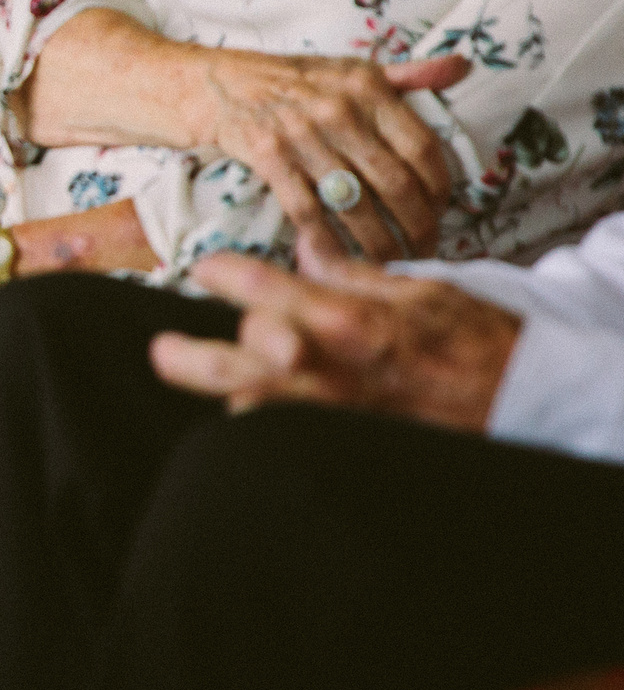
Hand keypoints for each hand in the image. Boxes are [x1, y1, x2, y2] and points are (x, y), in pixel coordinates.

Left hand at [150, 238, 518, 430]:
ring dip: (231, 391)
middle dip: (188, 357)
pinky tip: (257, 412)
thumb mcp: (421, 288)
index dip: (221, 274)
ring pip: (253, 407)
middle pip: (235, 363)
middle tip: (161, 349)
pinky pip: (288, 437)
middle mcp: (330, 368)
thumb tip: (307, 248)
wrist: (528, 399)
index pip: (259, 289)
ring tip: (210, 379)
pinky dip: (265, 424)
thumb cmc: (478, 340)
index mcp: (346, 319)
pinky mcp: (345, 441)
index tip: (204, 268)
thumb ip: (352, 272)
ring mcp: (334, 412)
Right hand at [186, 49, 466, 261]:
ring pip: (356, 203)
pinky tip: (337, 262)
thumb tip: (460, 66)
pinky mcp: (267, 156)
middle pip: (395, 182)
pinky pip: (306, 210)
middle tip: (425, 250)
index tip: (442, 212)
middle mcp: (338, 109)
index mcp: (366, 87)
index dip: (439, 188)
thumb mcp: (349, 69)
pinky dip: (324, 241)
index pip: (422, 146)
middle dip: (417, 225)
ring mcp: (301, 134)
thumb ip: (407, 74)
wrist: (214, 83)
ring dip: (378, 243)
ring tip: (391, 265)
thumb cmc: (288, 79)